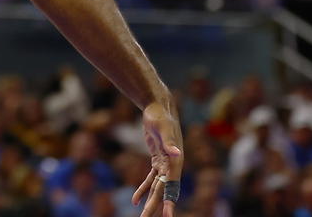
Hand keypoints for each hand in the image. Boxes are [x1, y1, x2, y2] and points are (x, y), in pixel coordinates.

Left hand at [131, 98, 183, 215]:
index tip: (168, 216)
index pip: (173, 186)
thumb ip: (170, 141)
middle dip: (156, 207)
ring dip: (149, 202)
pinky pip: (150, 179)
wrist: (158, 106)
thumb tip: (176, 154)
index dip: (170, 201)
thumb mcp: (163, 127)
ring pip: (156, 188)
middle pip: (163, 191)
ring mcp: (165, 164)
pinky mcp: (157, 160)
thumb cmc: (160, 115)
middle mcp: (172, 165)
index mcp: (176, 161)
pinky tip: (135, 201)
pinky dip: (142, 189)